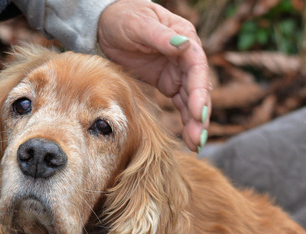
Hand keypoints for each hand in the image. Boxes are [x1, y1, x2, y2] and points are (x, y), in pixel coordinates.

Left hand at [98, 0, 210, 151]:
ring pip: (192, 99)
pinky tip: (189, 138)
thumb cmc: (123, 16)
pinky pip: (180, 103)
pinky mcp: (167, 82)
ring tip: (196, 144)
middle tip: (198, 138)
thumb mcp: (139, 24)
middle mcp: (186, 56)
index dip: (200, 90)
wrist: (106, 22)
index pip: (197, 66)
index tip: (198, 112)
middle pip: (198, 87)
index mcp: (184, 37)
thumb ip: (160, 37)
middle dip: (200, 113)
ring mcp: (177, 71)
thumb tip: (183, 45)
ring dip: (195, 122)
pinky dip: (185, 120)